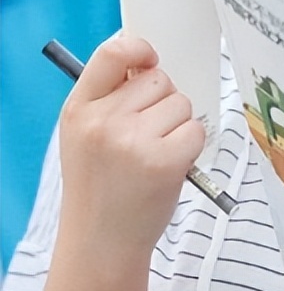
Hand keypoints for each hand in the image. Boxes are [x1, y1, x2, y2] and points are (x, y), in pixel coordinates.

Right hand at [57, 34, 204, 260]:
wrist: (102, 241)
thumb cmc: (101, 184)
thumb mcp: (85, 135)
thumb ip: (110, 97)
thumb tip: (150, 62)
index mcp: (79, 109)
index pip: (113, 54)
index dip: (139, 49)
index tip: (150, 59)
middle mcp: (103, 121)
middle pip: (160, 80)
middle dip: (163, 102)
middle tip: (146, 136)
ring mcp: (134, 141)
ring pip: (182, 104)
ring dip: (179, 125)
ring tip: (155, 153)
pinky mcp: (165, 161)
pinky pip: (197, 130)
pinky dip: (192, 146)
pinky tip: (171, 165)